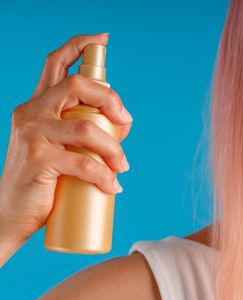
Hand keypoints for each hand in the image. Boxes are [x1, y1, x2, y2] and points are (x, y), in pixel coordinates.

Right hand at [0, 33, 132, 243]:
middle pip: (78, 85)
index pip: (55, 63)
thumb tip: (119, 129)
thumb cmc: (41, 181)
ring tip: (123, 167)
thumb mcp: (54, 146)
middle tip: (126, 122)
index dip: (79, 45)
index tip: (103, 39)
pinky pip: (84, 162)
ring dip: (115, 149)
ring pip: (88, 128)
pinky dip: (105, 175)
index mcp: (37, 105)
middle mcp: (32, 112)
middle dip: (111, 100)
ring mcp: (33, 134)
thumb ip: (76, 131)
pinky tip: (114, 187)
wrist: (10, 213)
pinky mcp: (39, 159)